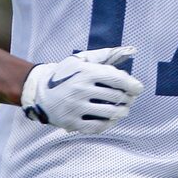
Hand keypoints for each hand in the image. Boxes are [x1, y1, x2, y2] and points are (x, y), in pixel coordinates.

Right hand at [20, 47, 143, 133]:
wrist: (39, 92)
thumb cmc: (66, 74)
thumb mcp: (82, 59)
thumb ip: (106, 55)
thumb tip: (131, 50)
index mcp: (86, 72)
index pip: (117, 80)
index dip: (132, 85)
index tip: (138, 89)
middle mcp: (81, 90)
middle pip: (115, 97)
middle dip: (128, 98)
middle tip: (130, 99)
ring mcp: (76, 108)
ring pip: (109, 113)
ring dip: (122, 112)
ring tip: (124, 110)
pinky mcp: (71, 123)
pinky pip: (97, 127)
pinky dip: (108, 124)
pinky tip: (111, 120)